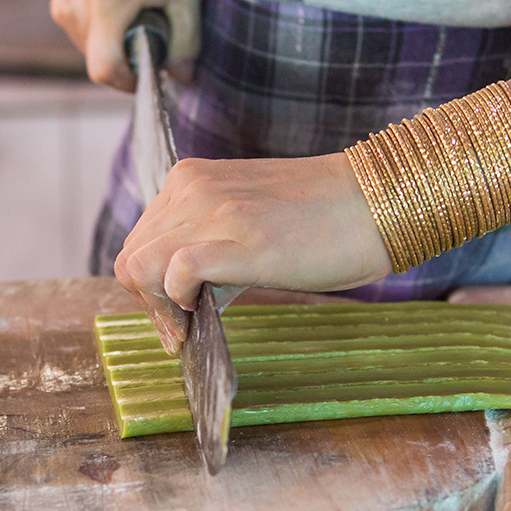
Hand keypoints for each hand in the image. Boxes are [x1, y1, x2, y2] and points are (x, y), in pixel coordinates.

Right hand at [50, 0, 200, 90]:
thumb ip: (187, 37)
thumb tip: (182, 76)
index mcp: (104, 6)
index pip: (105, 70)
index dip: (131, 82)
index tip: (152, 72)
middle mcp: (74, 10)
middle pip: (101, 62)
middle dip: (130, 56)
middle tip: (154, 25)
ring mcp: (62, 7)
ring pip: (93, 49)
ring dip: (118, 41)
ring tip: (137, 6)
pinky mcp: (59, 3)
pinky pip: (86, 33)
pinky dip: (106, 28)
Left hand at [114, 154, 394, 352]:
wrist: (379, 201)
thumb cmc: (323, 220)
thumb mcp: (247, 222)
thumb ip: (208, 247)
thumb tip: (179, 298)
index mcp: (190, 180)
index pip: (138, 242)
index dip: (148, 287)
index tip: (175, 317)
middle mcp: (192, 189)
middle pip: (132, 258)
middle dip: (149, 303)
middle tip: (181, 331)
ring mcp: (214, 211)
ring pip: (142, 266)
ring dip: (160, 307)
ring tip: (191, 327)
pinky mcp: (241, 239)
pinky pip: (177, 271)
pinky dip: (180, 301)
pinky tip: (206, 314)